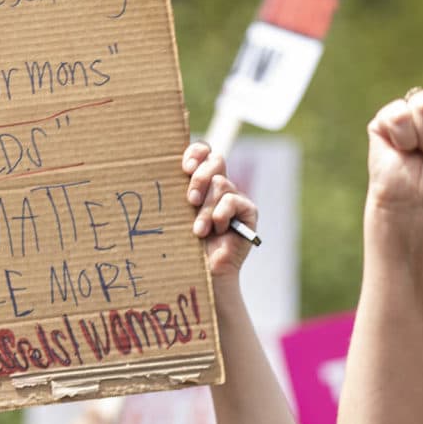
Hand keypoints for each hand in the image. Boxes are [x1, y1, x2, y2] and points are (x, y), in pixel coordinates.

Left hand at [182, 141, 259, 281]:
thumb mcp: (180, 212)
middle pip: (216, 160)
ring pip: (220, 184)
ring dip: (205, 210)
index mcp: (202, 181)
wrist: (205, 272)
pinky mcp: (248, 212)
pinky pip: (232, 200)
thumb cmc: (186, 243)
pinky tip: (217, 229)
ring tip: (199, 231)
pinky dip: (221, 214)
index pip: (204, 152)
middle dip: (200, 178)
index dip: (196, 152)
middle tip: (190, 200)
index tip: (184, 167)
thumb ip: (182, 189)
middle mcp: (220, 186)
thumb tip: (174, 167)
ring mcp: (235, 198)